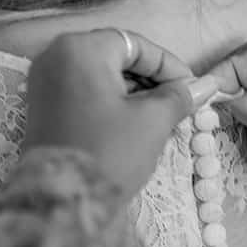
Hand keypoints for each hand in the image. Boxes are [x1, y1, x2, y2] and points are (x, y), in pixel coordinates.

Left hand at [24, 29, 216, 197]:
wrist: (63, 202)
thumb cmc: (109, 153)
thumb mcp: (152, 121)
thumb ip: (179, 96)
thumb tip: (205, 86)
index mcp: (80, 49)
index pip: (136, 45)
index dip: (169, 66)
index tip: (192, 87)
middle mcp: (54, 56)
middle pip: (115, 57)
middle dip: (150, 80)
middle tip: (178, 103)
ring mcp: (43, 82)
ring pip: (99, 75)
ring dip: (131, 92)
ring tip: (160, 117)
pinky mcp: (40, 107)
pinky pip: (83, 92)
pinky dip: (109, 102)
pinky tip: (132, 123)